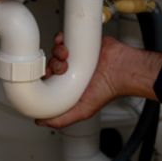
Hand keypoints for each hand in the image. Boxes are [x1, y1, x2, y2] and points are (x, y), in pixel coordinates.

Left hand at [37, 33, 161, 128]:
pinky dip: (60, 40)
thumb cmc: (107, 90)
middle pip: (50, 64)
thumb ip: (62, 119)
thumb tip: (41, 122)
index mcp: (68, 86)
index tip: (47, 78)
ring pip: (54, 51)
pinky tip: (65, 45)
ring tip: (66, 56)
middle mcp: (71, 72)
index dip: (43, 79)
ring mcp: (74, 57)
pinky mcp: (79, 44)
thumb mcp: (82, 111)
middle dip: (52, 65)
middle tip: (62, 68)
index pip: (47, 81)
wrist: (120, 70)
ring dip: (56, 52)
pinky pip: (63, 38)